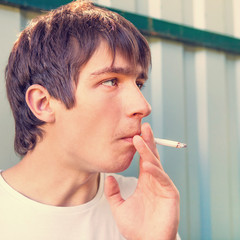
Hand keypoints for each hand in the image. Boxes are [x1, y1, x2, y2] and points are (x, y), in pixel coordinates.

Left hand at [104, 123, 179, 239]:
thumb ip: (113, 192)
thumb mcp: (119, 207)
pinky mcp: (170, 194)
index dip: (141, 147)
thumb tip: (109, 177)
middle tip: (143, 127)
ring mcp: (163, 186)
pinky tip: (147, 164)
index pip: (144, 159)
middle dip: (148, 142)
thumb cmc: (136, 227)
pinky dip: (155, 171)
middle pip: (152, 156)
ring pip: (156, 164)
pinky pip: (162, 179)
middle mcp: (155, 180)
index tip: (135, 134)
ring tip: (139, 140)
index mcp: (145, 181)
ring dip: (148, 152)